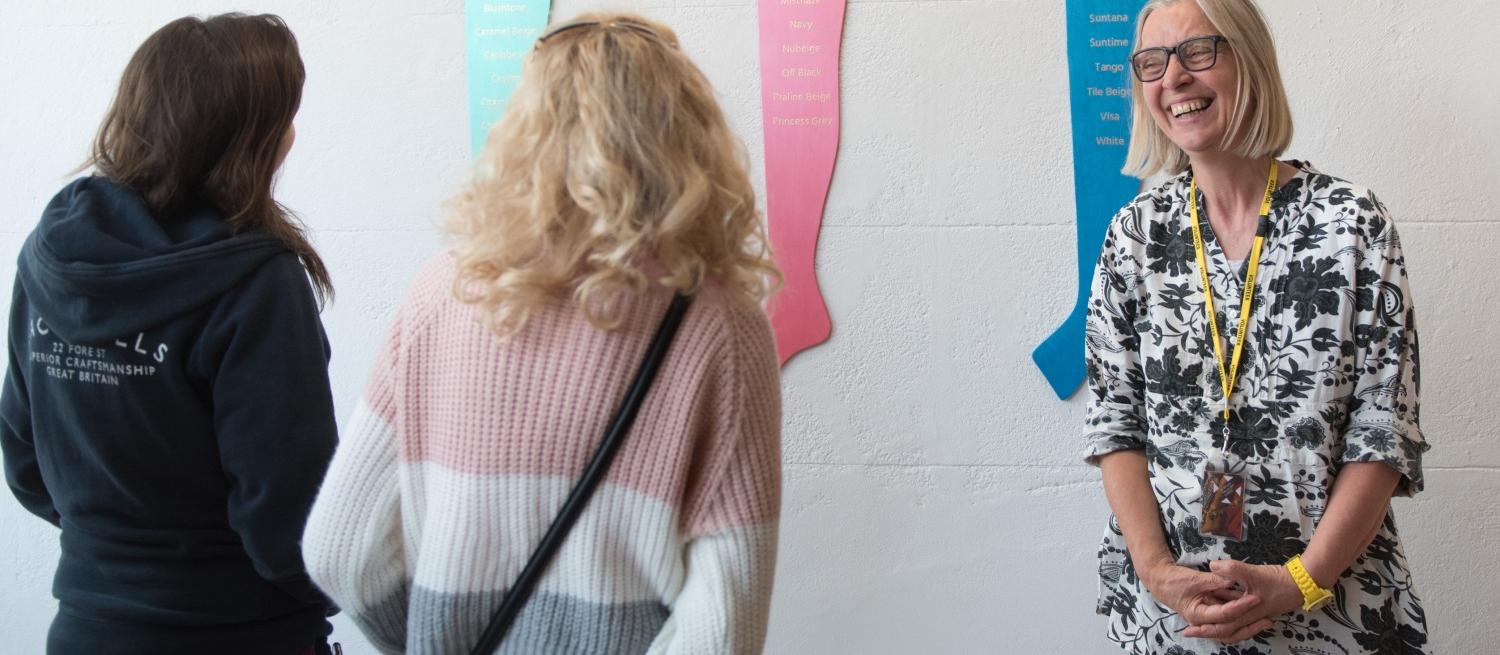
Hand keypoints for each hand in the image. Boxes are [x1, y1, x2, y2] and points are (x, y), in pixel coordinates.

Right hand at [1139, 562, 1262, 629]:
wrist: (1161, 580)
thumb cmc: (1174, 580)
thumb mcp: (1194, 579)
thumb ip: (1214, 580)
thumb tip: (1233, 579)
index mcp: (1198, 614)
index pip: (1224, 614)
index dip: (1241, 606)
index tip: (1256, 597)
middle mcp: (1204, 621)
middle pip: (1230, 629)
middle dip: (1250, 626)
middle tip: (1269, 619)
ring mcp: (1208, 618)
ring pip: (1231, 628)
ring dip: (1249, 626)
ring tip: (1268, 621)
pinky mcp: (1212, 612)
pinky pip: (1229, 620)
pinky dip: (1242, 618)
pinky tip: (1256, 616)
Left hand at [1182, 560, 1303, 641]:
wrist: (1303, 583)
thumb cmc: (1279, 581)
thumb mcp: (1255, 573)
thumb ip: (1233, 570)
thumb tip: (1212, 566)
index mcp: (1246, 614)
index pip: (1222, 625)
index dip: (1205, 628)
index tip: (1188, 628)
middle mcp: (1250, 618)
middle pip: (1225, 630)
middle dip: (1207, 631)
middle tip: (1189, 631)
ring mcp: (1255, 614)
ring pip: (1232, 626)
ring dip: (1217, 624)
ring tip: (1200, 621)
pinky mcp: (1258, 608)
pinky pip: (1239, 618)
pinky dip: (1228, 616)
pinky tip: (1219, 606)